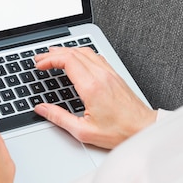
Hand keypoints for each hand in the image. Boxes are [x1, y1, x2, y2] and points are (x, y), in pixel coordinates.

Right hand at [33, 46, 155, 148]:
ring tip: (53, 54)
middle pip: (73, 52)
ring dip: (67, 51)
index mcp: (92, 86)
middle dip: (53, 53)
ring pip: (85, 51)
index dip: (49, 60)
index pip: (67, 61)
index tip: (39, 65)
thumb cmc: (119, 131)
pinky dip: (80, 53)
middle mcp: (101, 75)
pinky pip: (95, 56)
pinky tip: (76, 58)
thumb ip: (59, 118)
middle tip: (40, 59)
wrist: (143, 128)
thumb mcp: (84, 130)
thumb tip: (42, 109)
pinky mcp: (115, 75)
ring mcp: (109, 73)